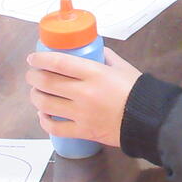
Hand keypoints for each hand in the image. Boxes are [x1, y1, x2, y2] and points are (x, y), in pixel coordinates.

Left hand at [26, 47, 140, 146]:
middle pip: (47, 83)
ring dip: (35, 97)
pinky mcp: (82, 131)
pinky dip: (44, 120)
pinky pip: (54, 128)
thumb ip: (106, 57)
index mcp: (94, 73)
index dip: (41, 59)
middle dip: (33, 77)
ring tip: (36, 93)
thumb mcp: (123, 67)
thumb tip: (94, 50)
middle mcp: (84, 92)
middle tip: (32, 74)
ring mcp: (81, 114)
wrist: (149, 119)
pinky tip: (43, 115)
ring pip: (46, 104)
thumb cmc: (137, 90)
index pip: (59, 62)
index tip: (33, 58)